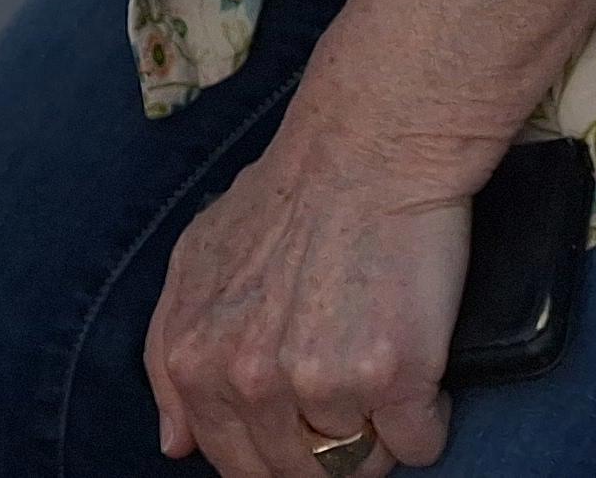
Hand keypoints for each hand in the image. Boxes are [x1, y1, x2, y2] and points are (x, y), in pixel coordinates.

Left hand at [143, 118, 474, 477]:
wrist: (367, 149)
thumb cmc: (284, 199)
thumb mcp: (194, 262)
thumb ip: (168, 354)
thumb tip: (174, 445)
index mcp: (196, 361)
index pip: (237, 465)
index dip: (277, 449)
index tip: (303, 416)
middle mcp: (249, 381)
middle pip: (299, 476)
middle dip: (329, 445)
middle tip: (348, 382)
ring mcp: (320, 384)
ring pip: (360, 469)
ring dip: (378, 435)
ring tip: (379, 365)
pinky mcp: (393, 378)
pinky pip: (419, 447)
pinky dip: (427, 418)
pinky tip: (416, 363)